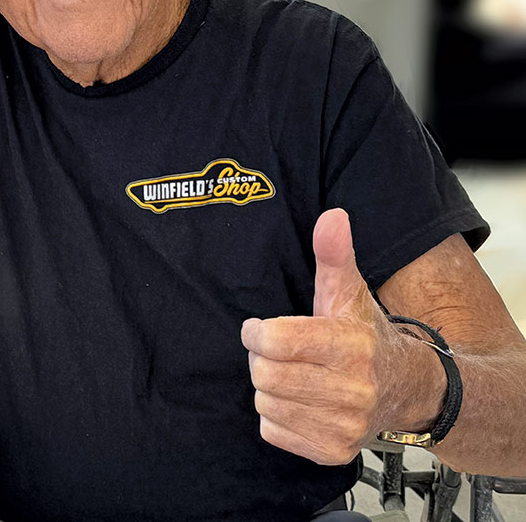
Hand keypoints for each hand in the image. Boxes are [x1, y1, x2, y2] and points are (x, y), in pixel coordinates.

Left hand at [240, 208, 407, 464]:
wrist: (409, 390)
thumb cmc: (367, 336)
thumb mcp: (350, 292)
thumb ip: (334, 254)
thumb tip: (332, 215)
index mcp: (350, 346)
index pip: (272, 341)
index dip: (258, 332)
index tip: (263, 328)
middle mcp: (352, 390)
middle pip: (264, 374)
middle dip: (264, 360)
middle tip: (283, 354)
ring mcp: (344, 425)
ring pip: (266, 402)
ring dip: (271, 388)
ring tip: (296, 376)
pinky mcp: (332, 451)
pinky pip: (272, 431)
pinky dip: (278, 416)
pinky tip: (301, 402)